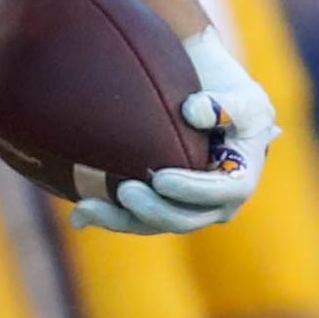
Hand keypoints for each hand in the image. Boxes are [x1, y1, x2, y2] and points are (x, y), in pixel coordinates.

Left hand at [72, 26, 279, 235]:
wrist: (210, 99)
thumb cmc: (229, 92)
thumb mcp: (240, 93)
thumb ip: (224, 104)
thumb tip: (194, 112)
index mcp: (241, 178)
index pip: (222, 192)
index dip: (193, 190)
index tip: (163, 177)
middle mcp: (217, 203)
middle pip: (185, 219)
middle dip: (154, 210)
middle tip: (125, 191)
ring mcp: (187, 209)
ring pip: (154, 225)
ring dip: (120, 220)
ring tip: (87, 209)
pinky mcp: (161, 207)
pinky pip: (135, 219)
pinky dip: (108, 216)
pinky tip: (78, 216)